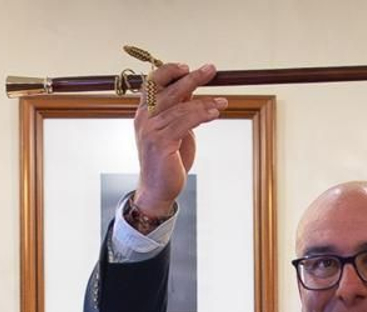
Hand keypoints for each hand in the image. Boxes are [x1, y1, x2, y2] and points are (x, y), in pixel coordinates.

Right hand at [132, 62, 227, 217]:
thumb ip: (178, 110)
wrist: (158, 189)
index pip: (153, 83)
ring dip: (205, 102)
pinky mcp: (160, 143)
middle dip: (192, 78)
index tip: (187, 67)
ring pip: (181, 107)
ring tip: (222, 101)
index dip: (169, 71)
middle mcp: (144, 118)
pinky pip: (184, 122)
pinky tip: (215, 112)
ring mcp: (150, 131)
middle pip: (169, 90)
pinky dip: (202, 115)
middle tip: (211, 70)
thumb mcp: (173, 130)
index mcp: (144, 112)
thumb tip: (192, 89)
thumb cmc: (167, 161)